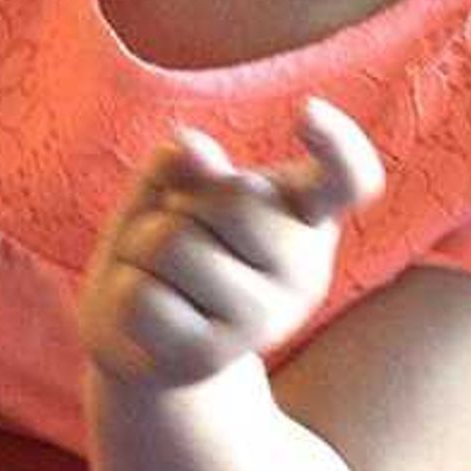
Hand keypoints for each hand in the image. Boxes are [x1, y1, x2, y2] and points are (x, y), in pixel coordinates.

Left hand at [77, 99, 382, 388]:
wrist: (142, 342)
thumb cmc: (171, 246)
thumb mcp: (174, 191)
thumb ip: (186, 164)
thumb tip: (191, 148)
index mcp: (304, 215)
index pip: (347, 179)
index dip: (338, 144)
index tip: (309, 112)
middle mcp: (302, 270)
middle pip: (230, 198)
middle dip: (181, 202)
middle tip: (181, 232)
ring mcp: (263, 320)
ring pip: (171, 244)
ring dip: (140, 248)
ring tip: (160, 275)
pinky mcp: (212, 357)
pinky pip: (141, 297)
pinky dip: (123, 292)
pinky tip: (148, 313)